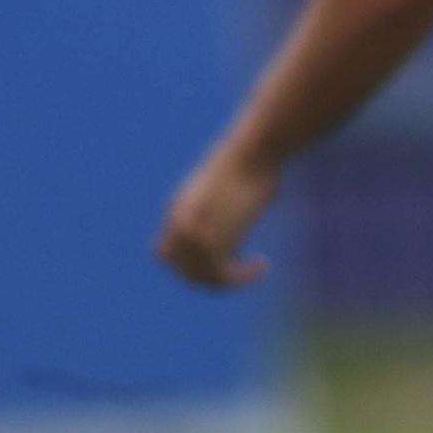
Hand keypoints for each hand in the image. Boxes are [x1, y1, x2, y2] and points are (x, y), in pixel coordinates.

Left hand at [156, 145, 278, 288]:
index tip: (224, 256)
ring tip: (256, 269)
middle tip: (239, 272)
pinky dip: (244, 277)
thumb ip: (230, 197)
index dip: (190, 262)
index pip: (168, 253)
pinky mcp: (212, 243)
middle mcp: (179, 224)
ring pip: (200, 277)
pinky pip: (222, 276)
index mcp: (179, 208)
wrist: (253, 151)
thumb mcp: (232, 179)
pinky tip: (264, 266)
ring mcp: (193, 235)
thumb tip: (253, 193)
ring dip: (229, 280)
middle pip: (182, 269)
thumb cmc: (253, 158)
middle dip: (209, 276)